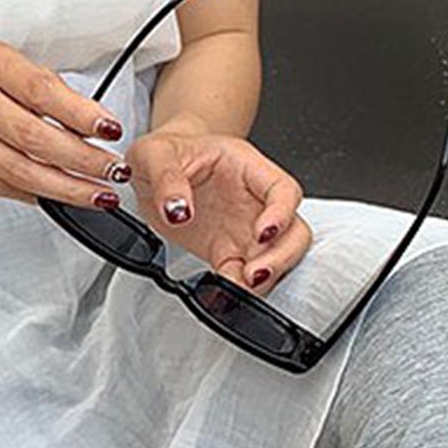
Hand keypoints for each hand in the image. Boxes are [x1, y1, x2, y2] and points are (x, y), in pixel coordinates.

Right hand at [0, 40, 131, 207]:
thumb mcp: (11, 69)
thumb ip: (51, 92)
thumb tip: (96, 127)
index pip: (40, 90)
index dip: (80, 114)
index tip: (110, 130)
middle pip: (33, 137)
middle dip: (82, 159)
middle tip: (113, 170)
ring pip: (21, 171)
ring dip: (68, 187)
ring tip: (99, 193)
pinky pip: (7, 188)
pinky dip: (42, 194)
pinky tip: (65, 196)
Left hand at [123, 115, 311, 295]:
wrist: (155, 171)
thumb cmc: (167, 152)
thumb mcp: (154, 153)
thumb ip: (166, 178)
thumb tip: (177, 209)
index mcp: (246, 168)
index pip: (283, 190)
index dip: (281, 214)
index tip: (262, 234)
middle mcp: (254, 201)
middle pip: (294, 230)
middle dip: (281, 257)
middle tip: (254, 274)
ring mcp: (245, 229)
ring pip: (277, 257)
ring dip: (264, 278)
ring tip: (236, 288)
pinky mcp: (228, 251)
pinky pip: (243, 275)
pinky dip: (237, 289)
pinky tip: (222, 295)